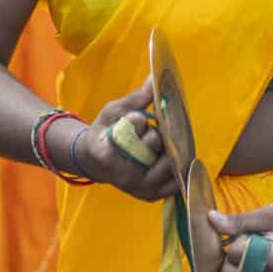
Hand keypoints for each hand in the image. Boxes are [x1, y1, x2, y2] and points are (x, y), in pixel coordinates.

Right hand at [69, 78, 176, 201]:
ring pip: (169, 160)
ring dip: (168, 146)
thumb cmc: (105, 132)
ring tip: (157, 141)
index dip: (136, 119)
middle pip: (154, 143)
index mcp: (107, 152)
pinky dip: (177, 164)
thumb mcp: (115, 111)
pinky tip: (171, 152)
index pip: (132, 129)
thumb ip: (138, 97)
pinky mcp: (151, 195)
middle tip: (148, 129)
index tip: (135, 117)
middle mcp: (124, 175)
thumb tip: (156, 76)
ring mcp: (139, 189)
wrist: (95, 162)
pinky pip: (175, 179)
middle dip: (155, 131)